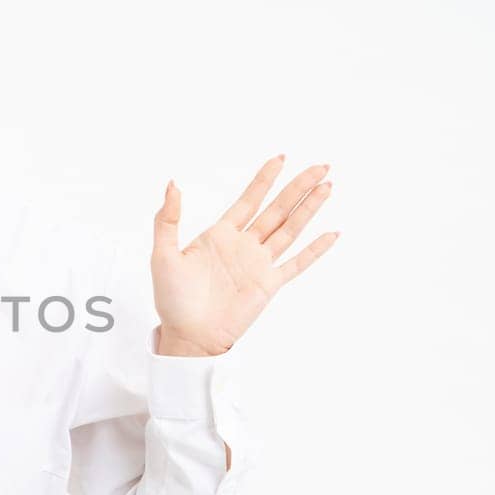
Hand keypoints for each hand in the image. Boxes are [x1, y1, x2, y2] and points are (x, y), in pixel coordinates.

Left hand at [151, 154, 339, 355]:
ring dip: (309, 208)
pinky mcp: (269, 285)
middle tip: (320, 166)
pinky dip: (315, 249)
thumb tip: (172, 184)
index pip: (248, 200)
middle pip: (277, 209)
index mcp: (220, 235)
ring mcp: (259, 264)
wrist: (188, 335)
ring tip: (327, 187)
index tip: (280, 159)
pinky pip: (297, 264)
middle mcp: (244, 246)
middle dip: (298, 187)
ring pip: (290, 229)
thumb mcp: (163, 254)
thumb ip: (167, 219)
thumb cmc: (172, 300)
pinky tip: (331, 234)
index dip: (264, 180)